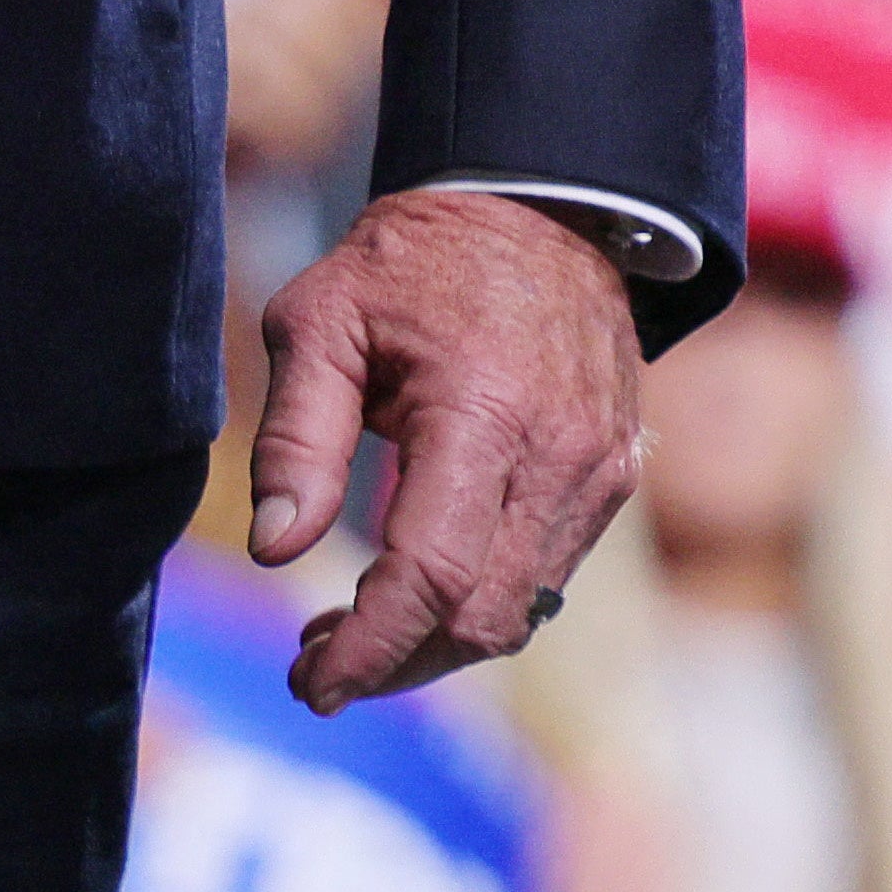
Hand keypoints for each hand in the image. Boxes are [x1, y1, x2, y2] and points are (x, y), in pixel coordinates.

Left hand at [250, 188, 644, 709]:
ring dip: (434, 644)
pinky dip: (480, 604)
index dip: (368, 649)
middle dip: (395, 664)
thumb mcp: (322, 320)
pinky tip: (419, 588)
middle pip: (483, 617)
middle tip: (314, 665)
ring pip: (521, 611)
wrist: (540, 205)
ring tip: (350, 629)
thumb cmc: (414, 263)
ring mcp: (602, 467)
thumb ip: (297, 436)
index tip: (308, 685)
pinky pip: (547, 574)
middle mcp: (561, 451)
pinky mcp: (617, 474)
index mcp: (484, 410)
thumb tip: (275, 551)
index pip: (432, 574)